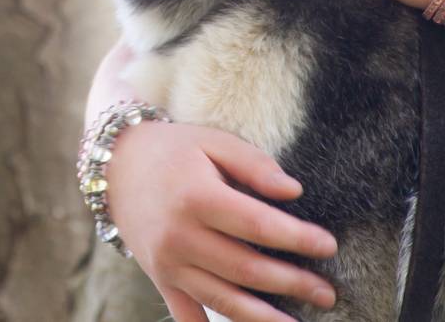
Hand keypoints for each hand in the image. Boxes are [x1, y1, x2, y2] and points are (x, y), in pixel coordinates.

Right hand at [104, 119, 339, 321]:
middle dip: (292, 283)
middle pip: (246, 269)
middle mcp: (179, 235)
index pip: (257, 225)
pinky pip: (188, 315)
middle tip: (327, 291)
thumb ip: (254, 164)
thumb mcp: (212, 140)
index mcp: (196, 196)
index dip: (297, 239)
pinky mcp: (160, 279)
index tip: (329, 246)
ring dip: (265, 318)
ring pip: (223, 300)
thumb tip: (294, 192)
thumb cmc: (173, 149)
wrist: (115, 165)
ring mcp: (167, 263)